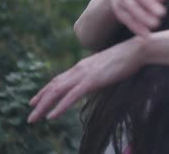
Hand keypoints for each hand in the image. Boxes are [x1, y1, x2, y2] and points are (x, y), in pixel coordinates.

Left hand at [27, 38, 143, 122]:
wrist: (137, 49)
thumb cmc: (127, 57)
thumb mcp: (108, 66)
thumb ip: (98, 73)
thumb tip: (95, 82)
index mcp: (83, 65)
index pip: (59, 79)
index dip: (46, 90)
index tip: (36, 100)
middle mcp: (79, 68)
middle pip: (54, 86)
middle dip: (40, 101)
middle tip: (31, 115)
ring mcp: (85, 74)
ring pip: (58, 92)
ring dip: (44, 106)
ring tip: (34, 119)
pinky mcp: (93, 80)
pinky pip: (71, 96)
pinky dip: (60, 107)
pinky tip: (51, 116)